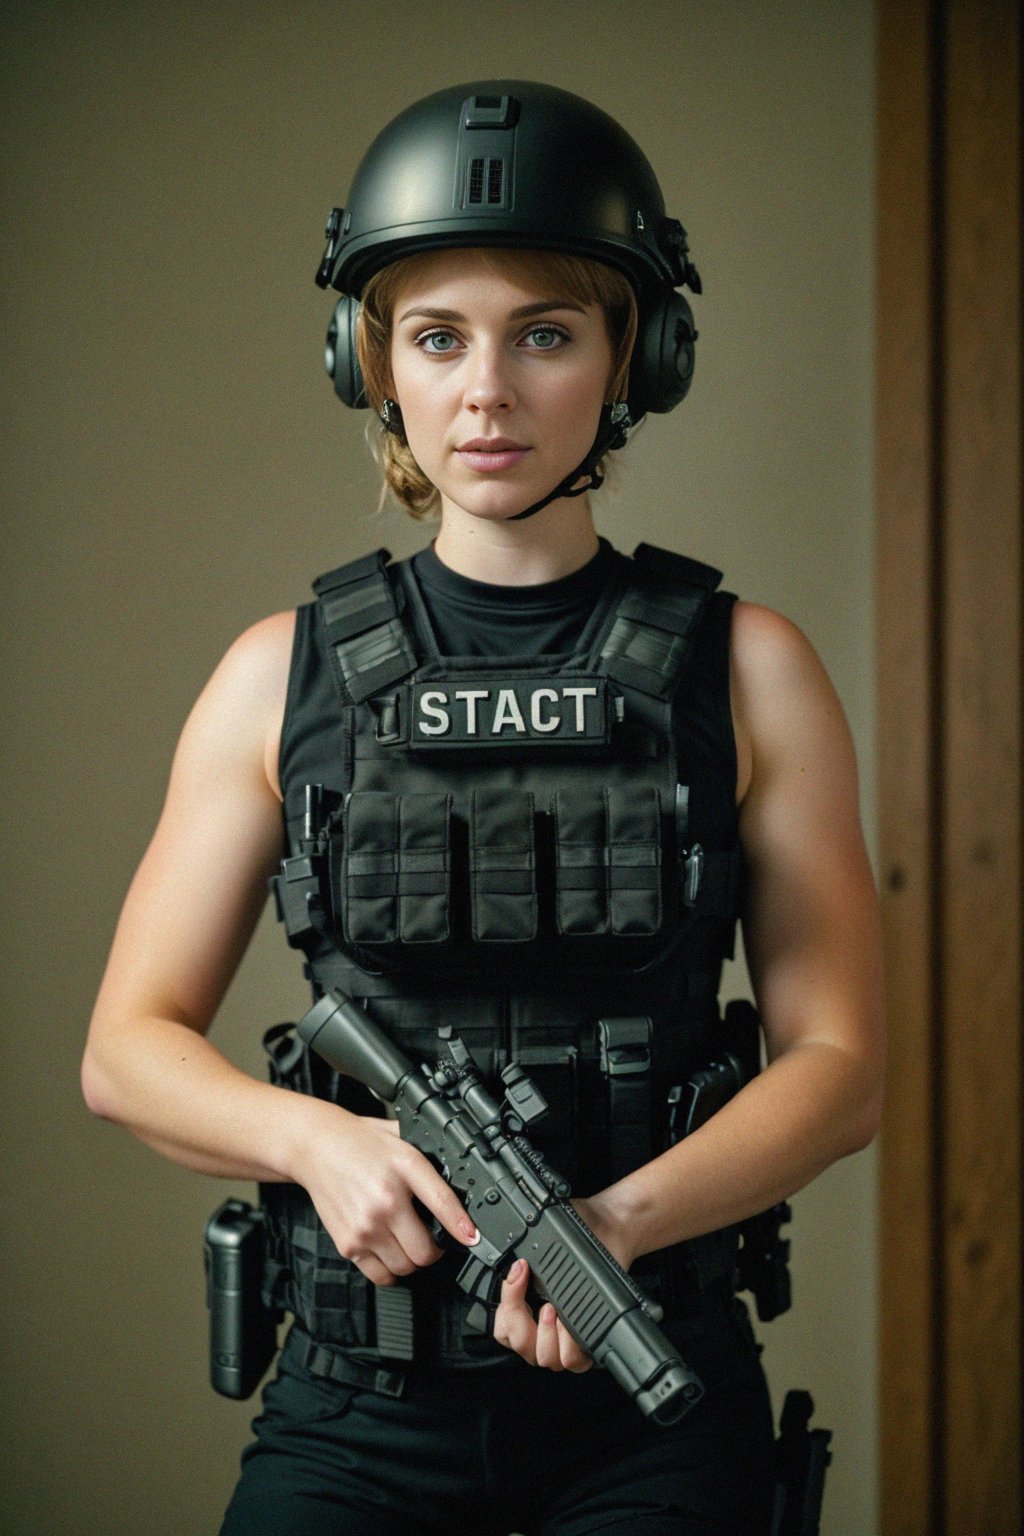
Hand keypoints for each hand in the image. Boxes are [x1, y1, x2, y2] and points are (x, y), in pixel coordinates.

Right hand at [295, 1101, 477, 1287]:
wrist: (316, 1146)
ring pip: (405, 1267)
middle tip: (434, 1239)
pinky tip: (391, 1253)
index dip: (463, 1226)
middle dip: (435, 1249)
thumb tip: (461, 1176)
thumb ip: (428, 1157)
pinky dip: (391, 1270)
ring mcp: (365, 1226)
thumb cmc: (359, 1142)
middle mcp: (385, 1200)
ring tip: (410, 1244)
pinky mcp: (348, 1243)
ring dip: (413, 1261)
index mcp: (404, 1167)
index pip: (442, 1203)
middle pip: (425, 1251)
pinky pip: (380, 1275)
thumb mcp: (401, 1138)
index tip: (473, 1238)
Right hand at [490, 1193, 634, 1372]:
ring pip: (544, 1357)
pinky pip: (571, 1359)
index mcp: (528, 1307)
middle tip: (534, 1294)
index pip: (503, 1327)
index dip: (505, 1305)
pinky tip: (570, 1323)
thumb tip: (507, 1266)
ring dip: (545, 1334)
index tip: (517, 1272)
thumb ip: (522, 1259)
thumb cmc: (581, 1234)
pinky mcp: (590, 1344)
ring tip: (552, 1309)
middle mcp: (544, 1328)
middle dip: (520, 1321)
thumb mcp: (546, 1242)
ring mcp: (566, 1339)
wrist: (610, 1230)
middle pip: (520, 1345)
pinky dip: (569, 1343)